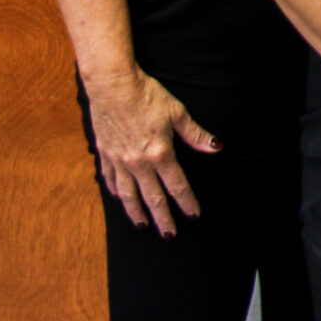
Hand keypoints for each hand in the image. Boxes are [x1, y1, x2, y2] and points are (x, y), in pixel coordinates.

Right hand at [83, 68, 216, 235]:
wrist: (112, 86)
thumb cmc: (147, 95)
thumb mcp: (177, 113)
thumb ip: (195, 135)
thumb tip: (216, 147)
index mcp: (159, 153)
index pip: (177, 185)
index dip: (186, 201)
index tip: (193, 215)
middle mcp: (137, 162)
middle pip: (152, 197)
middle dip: (162, 218)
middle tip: (169, 235)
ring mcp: (118, 160)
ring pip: (128, 194)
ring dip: (136, 211)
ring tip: (143, 225)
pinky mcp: (105, 153)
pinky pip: (110, 179)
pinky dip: (115, 192)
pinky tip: (120, 199)